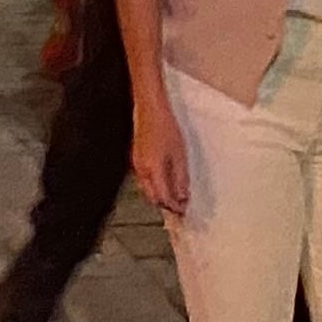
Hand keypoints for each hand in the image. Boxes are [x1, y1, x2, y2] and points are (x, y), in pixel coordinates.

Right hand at [127, 92, 187, 218]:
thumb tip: (182, 196)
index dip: (173, 207)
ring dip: (160, 196)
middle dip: (166, 205)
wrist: (150, 110)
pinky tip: (165, 182)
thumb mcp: (179, 155)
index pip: (162, 198)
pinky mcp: (137, 159)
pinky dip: (155, 186)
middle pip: (152, 197)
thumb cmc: (165, 128)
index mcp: (152, 170)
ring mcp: (137, 165)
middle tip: (180, 207)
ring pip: (147, 189)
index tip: (184, 211)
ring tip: (175, 196)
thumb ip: (180, 179)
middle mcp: (141, 171)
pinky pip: (145, 180)